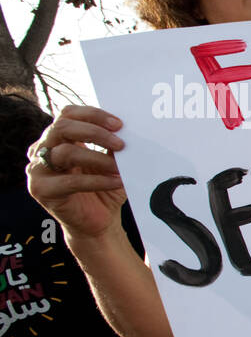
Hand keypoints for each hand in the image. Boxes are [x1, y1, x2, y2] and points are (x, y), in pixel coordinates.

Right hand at [26, 105, 126, 239]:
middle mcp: (43, 150)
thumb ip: (112, 146)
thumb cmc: (104, 189)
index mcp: (58, 138)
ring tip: (119, 167)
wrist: (98, 222)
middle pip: (62, 127)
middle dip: (95, 132)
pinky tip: (117, 182)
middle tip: (121, 143)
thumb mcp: (111, 163)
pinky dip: (98, 181)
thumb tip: (125, 129)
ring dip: (98, 159)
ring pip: (65, 153)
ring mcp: (38, 170)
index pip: (68, 114)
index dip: (92, 115)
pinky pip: (71, 181)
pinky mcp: (42, 190)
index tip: (119, 124)